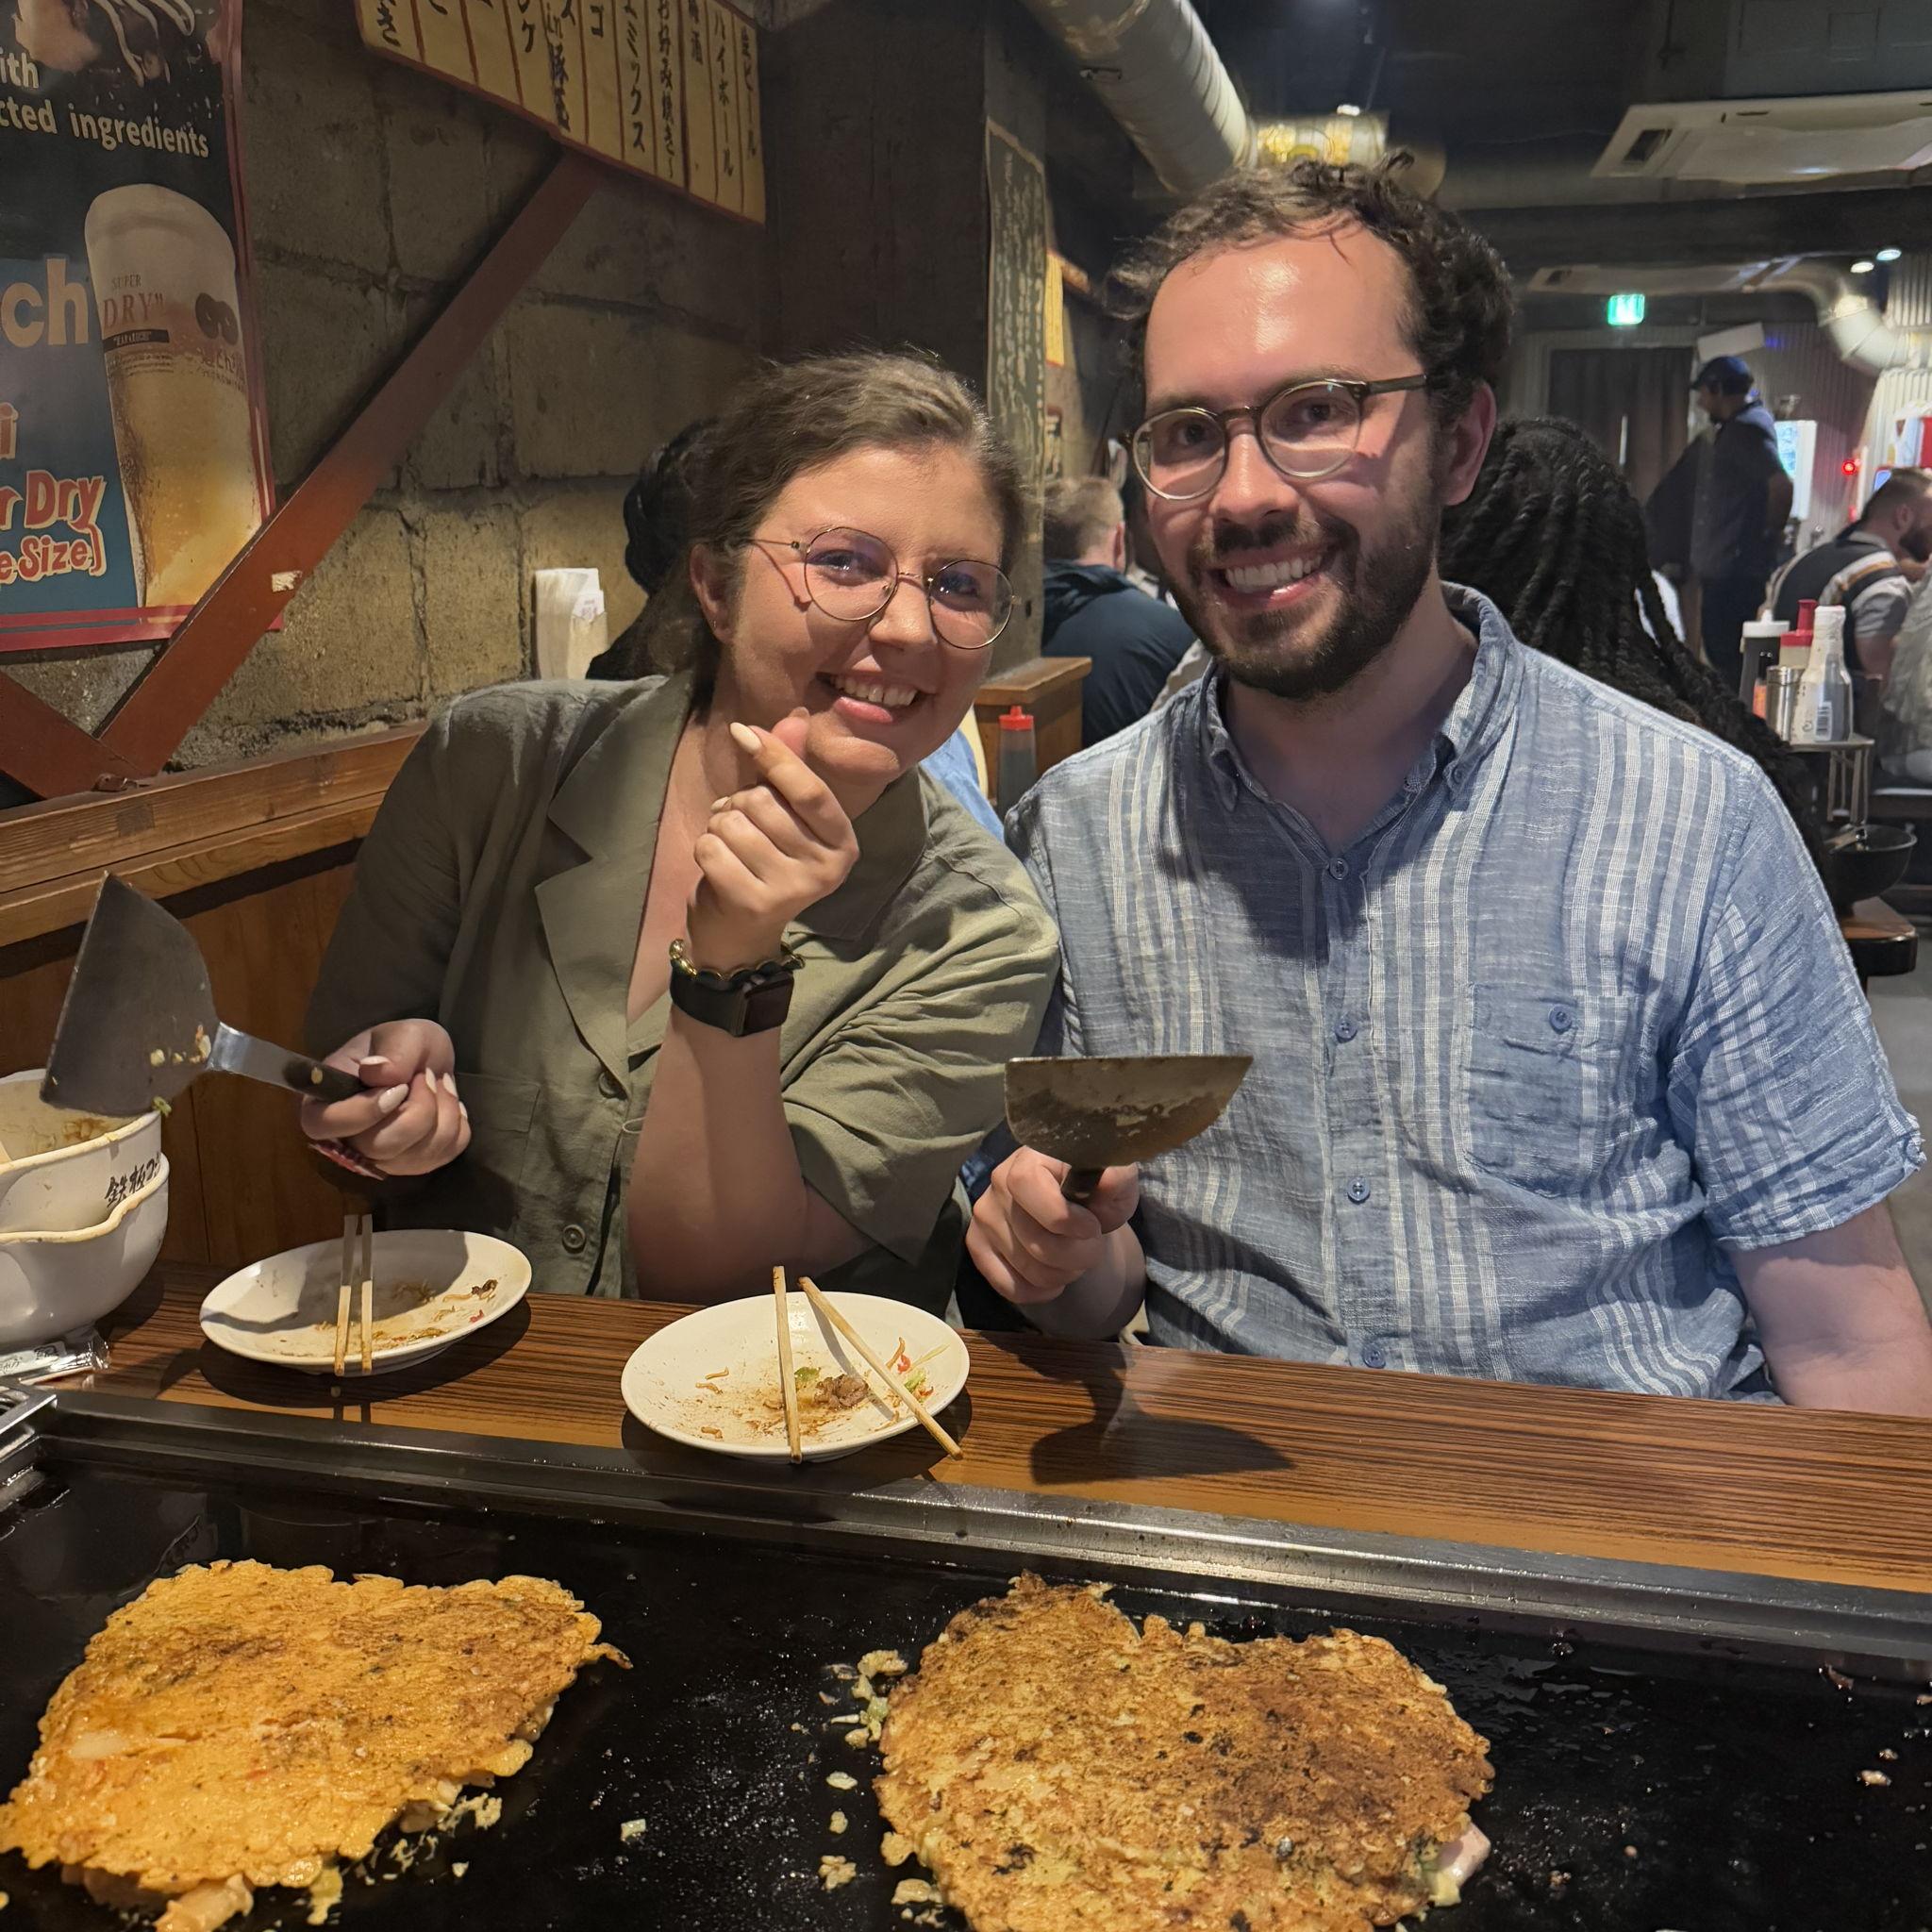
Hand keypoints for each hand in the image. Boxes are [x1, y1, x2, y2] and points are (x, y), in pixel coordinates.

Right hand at [298, 1019, 469, 1177]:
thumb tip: (377, 1072)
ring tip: (437, 1082)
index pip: (324, 1125)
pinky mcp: (415, 1164)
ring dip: (443, 1110)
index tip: (400, 1087)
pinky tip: (445, 1103)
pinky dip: (456, 1123)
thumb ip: (392, 1050)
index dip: (364, 1111)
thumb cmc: (400, 1046)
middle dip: (418, 1109)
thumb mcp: (400, 1033)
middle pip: (380, 1146)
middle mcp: (348, 1141)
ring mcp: (383, 1158)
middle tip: (426, 1076)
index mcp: (323, 1103)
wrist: (426, 1061)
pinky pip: (444, 1153)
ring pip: (418, 1154)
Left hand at [686, 710, 858, 969]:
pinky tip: (718, 867)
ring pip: (733, 822)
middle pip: (763, 802)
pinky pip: (711, 848)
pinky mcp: (755, 903)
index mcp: (843, 843)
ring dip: (719, 827)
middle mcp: (827, 870)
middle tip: (741, 826)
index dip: (773, 756)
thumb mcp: (782, 815)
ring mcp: (793, 890)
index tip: (742, 731)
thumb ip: (789, 769)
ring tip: (730, 847)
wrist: (740, 934)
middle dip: (738, 804)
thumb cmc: (763, 861)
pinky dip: (705, 850)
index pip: (808, 788)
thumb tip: (795, 717)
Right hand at [967, 1148, 1139, 1304]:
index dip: (1061, 1215)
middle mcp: (998, 1181)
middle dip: (1076, 1255)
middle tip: (1093, 1249)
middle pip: (1033, 1238)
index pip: (1025, 1183)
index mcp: (1031, 1157)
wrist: (1076, 1204)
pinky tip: (1054, 1280)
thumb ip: (1115, 1177)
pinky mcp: (978, 1243)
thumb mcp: (1116, 1178)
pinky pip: (1008, 1285)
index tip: (1092, 1228)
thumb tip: (1108, 1178)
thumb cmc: (1096, 1187)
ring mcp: (985, 1215)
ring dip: (1062, 1274)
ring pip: (1026, 1267)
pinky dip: (1038, 1291)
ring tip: (1074, 1259)